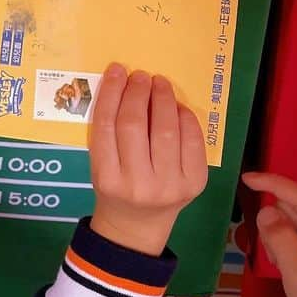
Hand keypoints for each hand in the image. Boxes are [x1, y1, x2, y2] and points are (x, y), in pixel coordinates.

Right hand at [89, 65, 207, 256]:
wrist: (138, 226)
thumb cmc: (116, 188)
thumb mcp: (101, 165)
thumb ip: (109, 133)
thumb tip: (126, 87)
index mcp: (107, 178)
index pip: (106, 126)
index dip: (112, 93)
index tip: (117, 71)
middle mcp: (138, 184)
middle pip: (135, 126)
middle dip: (137, 93)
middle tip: (140, 75)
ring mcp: (169, 185)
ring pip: (166, 130)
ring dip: (163, 99)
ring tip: (159, 83)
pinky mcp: (195, 183)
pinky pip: (191, 141)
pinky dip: (185, 117)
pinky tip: (177, 106)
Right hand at [242, 172, 296, 296]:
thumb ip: (280, 238)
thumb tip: (266, 210)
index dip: (272, 183)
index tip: (245, 179)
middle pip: (294, 206)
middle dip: (277, 226)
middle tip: (277, 258)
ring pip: (292, 216)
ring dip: (280, 235)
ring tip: (285, 264)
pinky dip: (287, 240)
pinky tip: (291, 260)